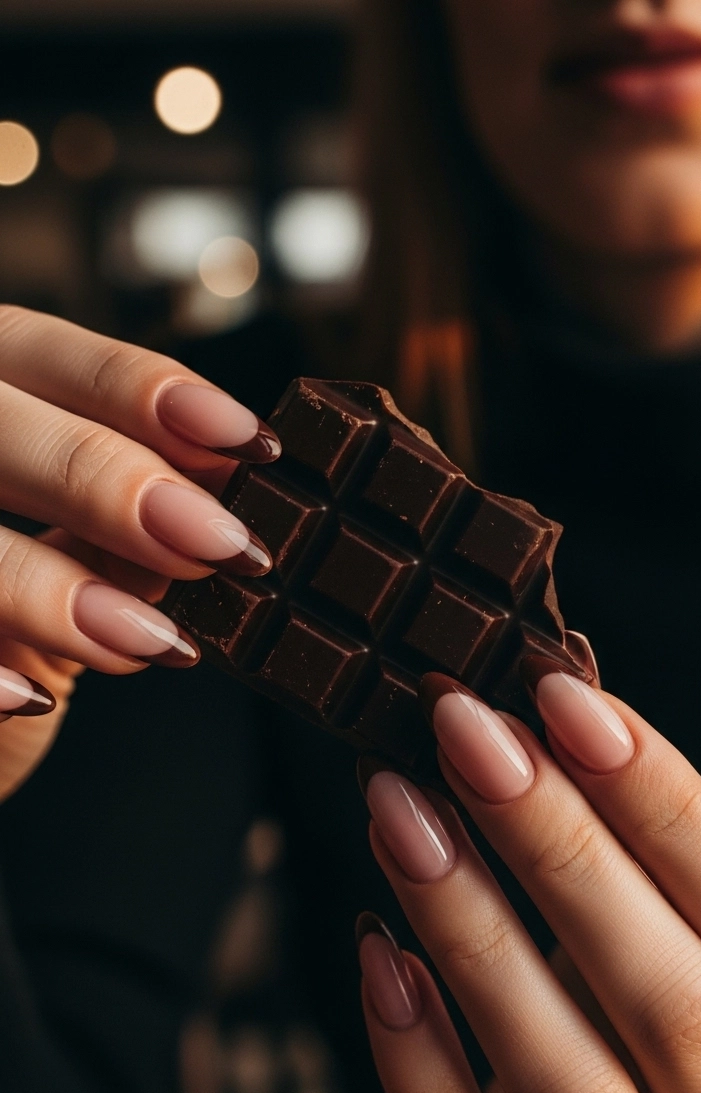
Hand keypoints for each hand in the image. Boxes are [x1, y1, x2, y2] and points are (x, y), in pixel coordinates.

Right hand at [0, 305, 279, 801]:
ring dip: (51, 588)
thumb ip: (117, 532)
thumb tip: (214, 514)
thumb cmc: (5, 620)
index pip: (46, 355)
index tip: (246, 442)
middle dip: (110, 481)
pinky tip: (29, 698)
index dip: (142, 389)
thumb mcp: (66, 562)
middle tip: (213, 544)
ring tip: (150, 641)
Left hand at [357, 667, 700, 1092]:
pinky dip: (421, 1070)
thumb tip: (551, 715)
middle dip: (559, 853)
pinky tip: (381, 956)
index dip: (665, 805)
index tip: (564, 701)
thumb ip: (667, 863)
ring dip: (474, 940)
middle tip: (465, 736)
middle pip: (671, 1008)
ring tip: (401, 816)